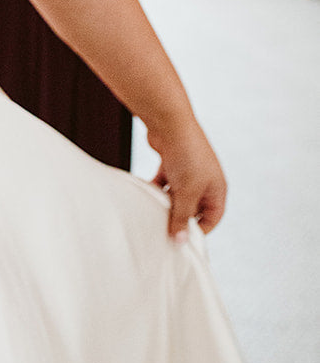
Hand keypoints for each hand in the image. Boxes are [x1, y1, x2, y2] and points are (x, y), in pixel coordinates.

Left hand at [147, 116, 226, 237]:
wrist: (169, 122)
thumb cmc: (186, 155)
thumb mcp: (186, 192)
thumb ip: (182, 217)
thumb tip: (180, 240)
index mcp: (217, 188)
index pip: (213, 217)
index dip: (200, 229)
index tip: (183, 240)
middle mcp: (205, 180)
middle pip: (193, 207)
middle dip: (180, 217)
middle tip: (164, 229)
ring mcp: (188, 171)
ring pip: (176, 195)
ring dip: (166, 203)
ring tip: (154, 213)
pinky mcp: (172, 163)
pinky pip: (164, 183)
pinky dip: (156, 189)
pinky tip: (146, 194)